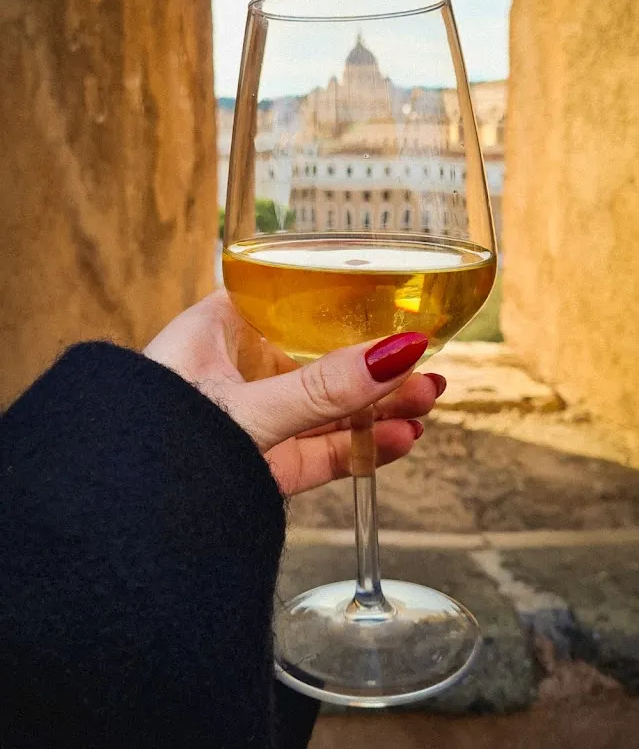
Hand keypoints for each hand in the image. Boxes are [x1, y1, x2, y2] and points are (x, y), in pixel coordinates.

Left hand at [144, 291, 445, 495]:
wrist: (115, 532)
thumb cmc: (156, 447)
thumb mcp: (250, 408)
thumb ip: (325, 387)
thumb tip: (400, 350)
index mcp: (214, 330)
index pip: (286, 301)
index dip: (338, 302)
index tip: (389, 306)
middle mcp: (233, 371)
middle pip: (317, 358)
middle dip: (373, 365)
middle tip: (425, 363)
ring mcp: (251, 421)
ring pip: (325, 408)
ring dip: (377, 406)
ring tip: (428, 399)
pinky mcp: (262, 468)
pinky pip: (319, 451)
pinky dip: (360, 446)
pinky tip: (401, 439)